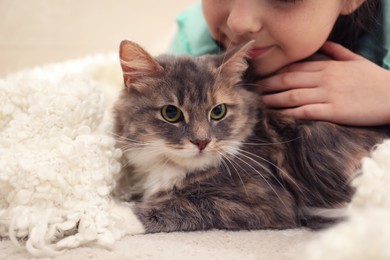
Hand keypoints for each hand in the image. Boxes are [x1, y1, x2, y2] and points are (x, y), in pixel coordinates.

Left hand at [257, 41, 389, 125]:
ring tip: (259, 103)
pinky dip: (289, 113)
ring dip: (273, 99)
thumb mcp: (355, 60)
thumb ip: (336, 52)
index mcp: (328, 66)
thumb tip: (322, 45)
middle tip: (253, 90)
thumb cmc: (375, 79)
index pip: (295, 67)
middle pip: (288, 79)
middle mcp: (324, 78)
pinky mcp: (334, 111)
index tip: (262, 76)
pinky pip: (306, 111)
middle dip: (268, 84)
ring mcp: (328, 94)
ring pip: (293, 95)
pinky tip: (277, 115)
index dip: (275, 72)